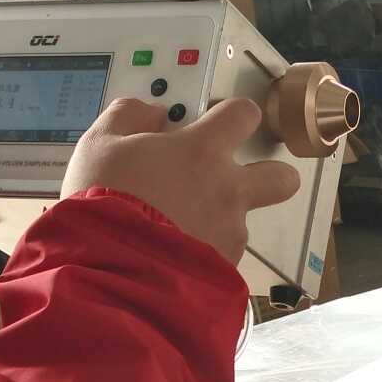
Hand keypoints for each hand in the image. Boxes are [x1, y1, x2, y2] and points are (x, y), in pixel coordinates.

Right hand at [63, 98, 298, 263]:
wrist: (107, 269)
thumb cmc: (103, 201)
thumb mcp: (99, 145)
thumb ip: (129, 117)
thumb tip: (151, 112)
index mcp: (202, 151)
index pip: (244, 115)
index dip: (235, 116)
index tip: (219, 124)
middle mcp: (228, 190)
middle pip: (282, 176)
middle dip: (270, 176)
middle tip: (237, 180)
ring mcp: (230, 232)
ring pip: (244, 222)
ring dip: (222, 222)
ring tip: (179, 229)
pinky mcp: (224, 268)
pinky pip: (224, 256)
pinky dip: (204, 254)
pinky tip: (172, 254)